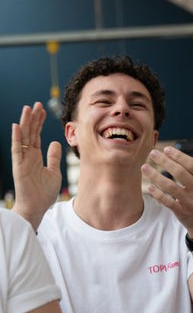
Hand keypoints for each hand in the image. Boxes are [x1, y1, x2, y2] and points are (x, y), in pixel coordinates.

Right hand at [11, 102, 61, 229]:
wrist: (37, 208)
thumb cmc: (44, 193)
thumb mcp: (54, 172)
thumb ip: (53, 157)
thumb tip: (54, 142)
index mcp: (36, 157)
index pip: (37, 135)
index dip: (39, 123)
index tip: (43, 110)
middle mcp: (28, 156)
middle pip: (30, 133)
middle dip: (33, 118)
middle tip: (37, 104)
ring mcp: (22, 160)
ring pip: (23, 137)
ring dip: (25, 123)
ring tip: (28, 108)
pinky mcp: (18, 166)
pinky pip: (17, 150)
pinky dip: (17, 138)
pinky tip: (17, 126)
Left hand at [140, 135, 192, 236]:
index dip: (178, 156)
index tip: (166, 149)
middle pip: (180, 174)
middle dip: (165, 162)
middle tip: (152, 153)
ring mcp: (191, 203)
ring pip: (170, 187)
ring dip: (156, 176)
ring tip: (145, 167)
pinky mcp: (182, 212)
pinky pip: (167, 201)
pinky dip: (157, 194)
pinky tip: (148, 186)